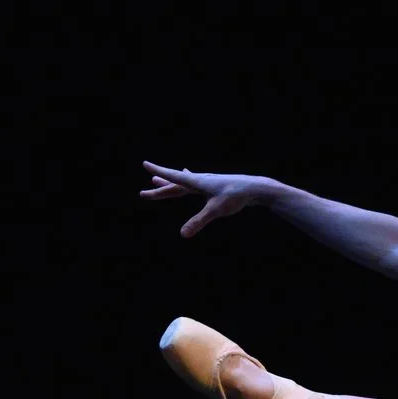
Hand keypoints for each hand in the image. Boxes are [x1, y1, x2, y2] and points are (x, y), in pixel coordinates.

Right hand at [140, 162, 272, 237]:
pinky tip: (186, 173)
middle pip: (174, 185)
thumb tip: (183, 234)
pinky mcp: (214, 186)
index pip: (173, 177)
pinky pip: (194, 183)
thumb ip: (198, 221)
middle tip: (142, 194)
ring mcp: (207, 182)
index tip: (145, 163)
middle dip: (159, 190)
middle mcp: (200, 180)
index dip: (158, 172)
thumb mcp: (216, 210)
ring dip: (170, 183)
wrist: (255, 188)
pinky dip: (186, 180)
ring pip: (183, 183)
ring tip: (157, 180)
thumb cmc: (236, 196)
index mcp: (197, 182)